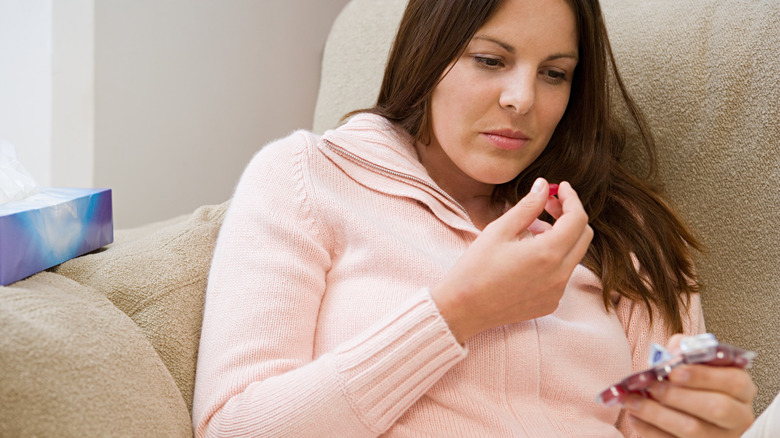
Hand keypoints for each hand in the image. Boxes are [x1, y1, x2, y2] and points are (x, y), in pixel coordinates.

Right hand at [430, 178, 592, 342]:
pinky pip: (562, 273)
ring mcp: (557, 292)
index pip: (577, 219)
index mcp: (547, 253)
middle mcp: (559, 275)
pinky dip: (553, 258)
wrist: (462, 309)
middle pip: (583, 236)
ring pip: (573, 255)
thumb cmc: (475, 268)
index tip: (558, 187)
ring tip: (529, 231)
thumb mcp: (499, 230)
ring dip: (559, 237)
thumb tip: (542, 186)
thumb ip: (527, 206)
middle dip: (569, 216)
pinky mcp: (550, 302)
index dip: (570, 198)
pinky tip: (527, 255)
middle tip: (546, 205)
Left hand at [626, 335, 756, 437]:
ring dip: (657, 414)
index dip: (703, 376)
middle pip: (717, 408)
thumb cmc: (692, 381)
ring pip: (692, 429)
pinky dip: (650, 430)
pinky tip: (634, 417)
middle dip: (678, 396)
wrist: (688, 408)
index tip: (674, 372)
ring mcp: (721, 437)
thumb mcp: (695, 362)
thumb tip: (675, 349)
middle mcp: (738, 416)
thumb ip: (686, 351)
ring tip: (633, 401)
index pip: (734, 382)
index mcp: (742, 389)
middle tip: (652, 387)